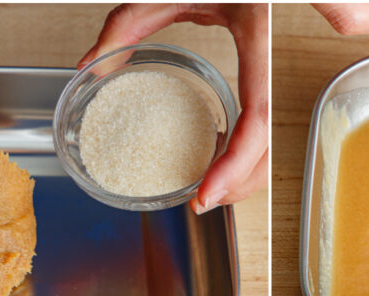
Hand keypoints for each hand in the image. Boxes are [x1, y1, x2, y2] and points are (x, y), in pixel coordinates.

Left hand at [78, 4, 267, 213]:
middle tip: (205, 201)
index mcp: (258, 29)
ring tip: (215, 185)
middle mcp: (273, 47)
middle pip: (273, 136)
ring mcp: (277, 52)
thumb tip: (91, 68)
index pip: (257, 114)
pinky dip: (250, 138)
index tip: (206, 195)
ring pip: (277, 128)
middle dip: (243, 180)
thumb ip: (126, 22)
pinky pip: (268, 108)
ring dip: (250, 165)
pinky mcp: (269, 54)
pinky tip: (226, 148)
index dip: (236, 164)